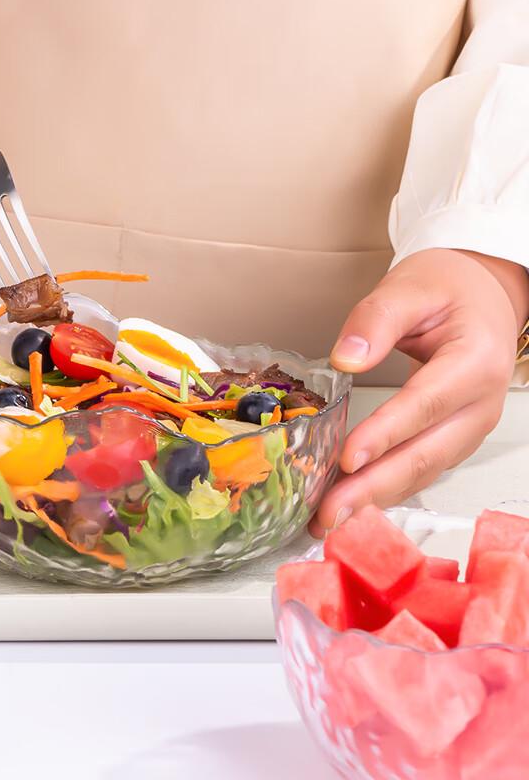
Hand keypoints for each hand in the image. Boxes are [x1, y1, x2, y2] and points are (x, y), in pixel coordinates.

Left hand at [312, 248, 528, 536]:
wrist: (481, 296)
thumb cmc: (446, 290)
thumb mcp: (410, 287)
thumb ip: (376, 319)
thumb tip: (345, 359)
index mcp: (475, 361)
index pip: (425, 404)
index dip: (385, 434)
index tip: (347, 458)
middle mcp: (479, 405)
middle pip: (425, 454)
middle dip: (373, 488)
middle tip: (328, 513)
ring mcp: (469, 428)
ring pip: (422, 472)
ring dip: (375, 499)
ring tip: (330, 521)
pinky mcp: (451, 439)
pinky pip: (419, 470)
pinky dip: (384, 490)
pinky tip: (351, 504)